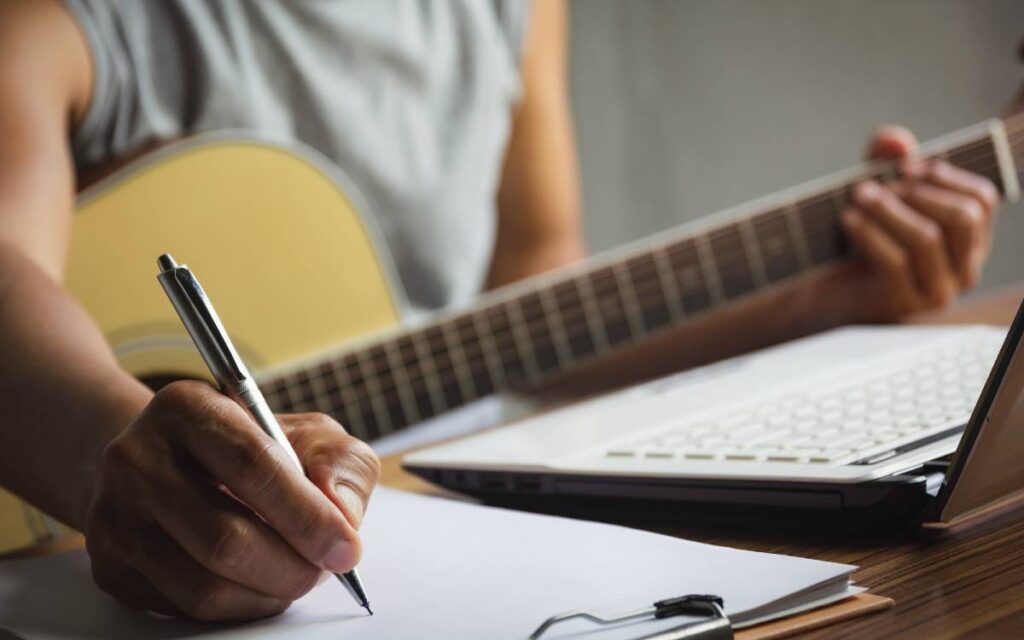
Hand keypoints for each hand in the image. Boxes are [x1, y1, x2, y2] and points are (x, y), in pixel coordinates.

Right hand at [83, 380, 379, 620]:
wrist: (166, 461)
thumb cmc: (247, 448)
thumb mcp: (305, 433)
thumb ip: (339, 463)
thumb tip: (343, 513)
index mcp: (188, 408)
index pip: (253, 466)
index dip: (307, 516)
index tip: (346, 546)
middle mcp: (136, 457)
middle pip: (225, 537)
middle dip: (292, 566)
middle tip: (324, 569)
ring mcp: (114, 515)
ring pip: (203, 585)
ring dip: (267, 593)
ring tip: (296, 576)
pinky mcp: (109, 565)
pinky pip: (183, 609)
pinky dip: (237, 607)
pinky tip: (257, 583)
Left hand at [834, 126, 998, 321]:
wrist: (827, 295)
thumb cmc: (860, 242)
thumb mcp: (877, 195)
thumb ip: (886, 162)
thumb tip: (897, 141)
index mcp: (969, 242)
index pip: (982, 200)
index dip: (945, 175)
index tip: (905, 167)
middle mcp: (963, 269)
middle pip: (963, 217)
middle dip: (918, 192)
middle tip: (876, 185)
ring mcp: (937, 291)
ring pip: (927, 238)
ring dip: (888, 208)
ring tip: (858, 195)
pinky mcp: (904, 303)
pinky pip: (894, 261)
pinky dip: (869, 232)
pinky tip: (847, 218)